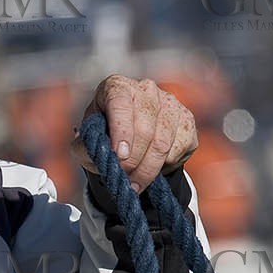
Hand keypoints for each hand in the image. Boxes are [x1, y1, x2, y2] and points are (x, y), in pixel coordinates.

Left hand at [72, 76, 198, 192]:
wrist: (131, 136)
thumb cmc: (105, 134)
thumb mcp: (88, 139)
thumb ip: (86, 147)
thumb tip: (99, 156)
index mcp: (117, 87)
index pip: (120, 104)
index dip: (121, 131)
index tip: (119, 156)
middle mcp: (146, 89)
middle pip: (144, 130)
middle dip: (133, 161)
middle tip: (124, 181)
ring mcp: (170, 102)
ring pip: (162, 143)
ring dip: (148, 170)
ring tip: (135, 185)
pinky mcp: (186, 119)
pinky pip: (178, 149)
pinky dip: (165, 166)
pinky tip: (153, 168)